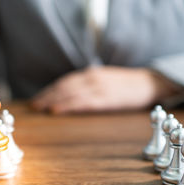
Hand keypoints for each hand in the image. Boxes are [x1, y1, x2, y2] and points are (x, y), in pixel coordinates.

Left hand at [31, 66, 178, 113]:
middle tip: (33, 106)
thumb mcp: (106, 80)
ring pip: (69, 94)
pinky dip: (67, 106)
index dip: (49, 90)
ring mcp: (99, 87)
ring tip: (39, 109)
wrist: (150, 82)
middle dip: (46, 96)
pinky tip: (56, 111)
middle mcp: (92, 78)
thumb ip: (90, 85)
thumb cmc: (128, 85)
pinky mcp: (106, 98)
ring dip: (52, 101)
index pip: (64, 82)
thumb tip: (72, 96)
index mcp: (91, 73)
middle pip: (63, 87)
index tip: (37, 99)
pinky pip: (82, 102)